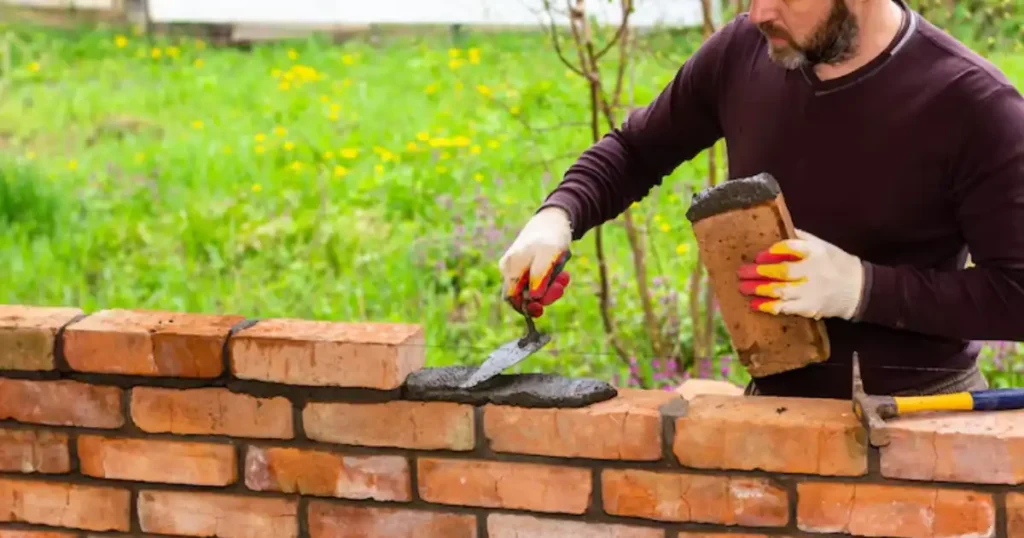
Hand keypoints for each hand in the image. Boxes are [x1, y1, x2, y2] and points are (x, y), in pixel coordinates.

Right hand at [498, 206, 572, 316]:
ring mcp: (517, 267)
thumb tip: (533, 297)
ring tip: (565, 277)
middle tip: (561, 288)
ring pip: (532, 290)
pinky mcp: (527, 266)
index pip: (511, 297)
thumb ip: (539, 276)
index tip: (543, 308)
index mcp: (510, 266)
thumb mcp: (548, 256)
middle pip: (522, 295)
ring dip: (550, 288)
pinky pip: (537, 282)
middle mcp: (509, 268)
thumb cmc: (551, 236)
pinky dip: (551, 281)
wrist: (554, 219)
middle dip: (544, 295)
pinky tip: (562, 274)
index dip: (526, 306)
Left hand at [737, 229, 864, 319]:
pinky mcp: (810, 307)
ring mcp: (811, 290)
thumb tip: (776, 229)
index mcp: (816, 251)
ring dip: (759, 289)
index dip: (773, 252)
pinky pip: (786, 308)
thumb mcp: (822, 245)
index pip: (792, 247)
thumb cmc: (836, 263)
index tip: (758, 255)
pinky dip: (769, 306)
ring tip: (743, 287)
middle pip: (783, 271)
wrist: (859, 289)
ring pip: (781, 290)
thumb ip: (800, 238)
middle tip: (741, 272)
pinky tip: (755, 304)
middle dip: (759, 272)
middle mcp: (813, 270)